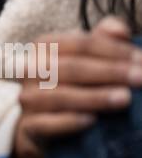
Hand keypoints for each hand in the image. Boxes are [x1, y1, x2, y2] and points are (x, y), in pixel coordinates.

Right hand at [13, 15, 141, 157]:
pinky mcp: (28, 126)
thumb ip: (103, 39)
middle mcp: (31, 69)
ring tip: (125, 99)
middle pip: (73, 68)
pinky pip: (47, 124)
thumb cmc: (69, 84)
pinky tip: (93, 121)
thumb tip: (121, 31)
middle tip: (141, 79)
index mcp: (44, 46)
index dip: (113, 50)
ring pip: (61, 96)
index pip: (82, 43)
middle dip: (111, 72)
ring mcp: (27, 97)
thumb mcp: (83, 58)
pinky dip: (69, 122)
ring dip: (95, 97)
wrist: (39, 123)